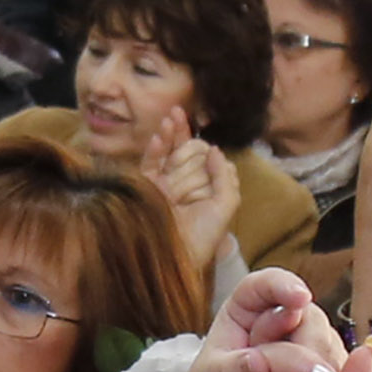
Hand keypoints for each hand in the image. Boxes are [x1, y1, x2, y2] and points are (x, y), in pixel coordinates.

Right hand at [148, 133, 239, 287]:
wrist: (174, 257)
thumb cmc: (204, 236)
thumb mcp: (226, 205)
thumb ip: (224, 176)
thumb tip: (213, 148)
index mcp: (204, 189)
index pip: (205, 159)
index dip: (204, 147)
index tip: (208, 144)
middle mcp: (184, 185)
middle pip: (186, 152)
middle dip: (188, 145)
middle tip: (184, 136)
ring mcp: (163, 185)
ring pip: (168, 153)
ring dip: (172, 134)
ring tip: (173, 114)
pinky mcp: (145, 188)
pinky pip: (149, 163)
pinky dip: (154, 148)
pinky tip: (160, 134)